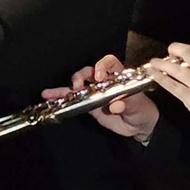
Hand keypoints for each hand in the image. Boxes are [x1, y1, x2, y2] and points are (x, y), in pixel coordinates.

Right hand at [42, 55, 160, 140]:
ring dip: (66, 86)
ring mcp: (94, 92)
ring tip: (54, 92)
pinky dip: (59, 97)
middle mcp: (105, 81)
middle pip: (89, 71)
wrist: (138, 126)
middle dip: (81, 76)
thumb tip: (116, 104)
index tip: (99, 76)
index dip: (103, 65)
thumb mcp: (139, 106)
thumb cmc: (142, 110)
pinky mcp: (87, 104)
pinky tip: (47, 96)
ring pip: (78, 84)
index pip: (109, 62)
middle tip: (78, 86)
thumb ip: (128, 103)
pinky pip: (72, 99)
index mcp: (119, 76)